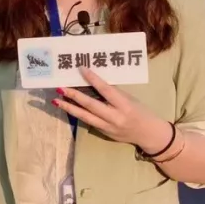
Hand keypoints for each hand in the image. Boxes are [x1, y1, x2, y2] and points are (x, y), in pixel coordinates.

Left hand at [55, 68, 169, 153]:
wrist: (148, 134)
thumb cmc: (140, 111)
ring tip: (56, 100)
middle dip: (74, 96)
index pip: (106, 90)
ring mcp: (108, 127)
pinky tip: (67, 107)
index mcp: (124, 105)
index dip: (93, 79)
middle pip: (91, 105)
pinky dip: (77, 114)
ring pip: (84, 116)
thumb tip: (94, 83)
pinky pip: (88, 122)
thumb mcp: (129, 99)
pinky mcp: (103, 133)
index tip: (81, 69)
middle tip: (60, 87)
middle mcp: (115, 117)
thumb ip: (113, 93)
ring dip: (69, 107)